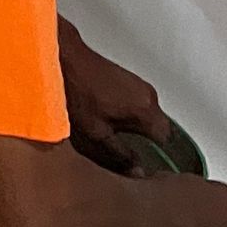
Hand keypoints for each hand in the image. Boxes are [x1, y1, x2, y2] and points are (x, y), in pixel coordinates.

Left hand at [57, 22, 168, 170]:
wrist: (59, 54)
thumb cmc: (74, 90)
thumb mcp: (96, 133)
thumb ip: (120, 155)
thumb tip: (138, 171)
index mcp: (146, 109)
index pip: (168, 141)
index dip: (157, 156)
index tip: (144, 165)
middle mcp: (147, 94)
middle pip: (156, 129)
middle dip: (143, 143)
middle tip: (124, 154)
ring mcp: (136, 84)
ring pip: (145, 116)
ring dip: (132, 128)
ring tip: (109, 135)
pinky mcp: (124, 78)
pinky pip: (134, 103)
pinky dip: (123, 114)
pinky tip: (103, 118)